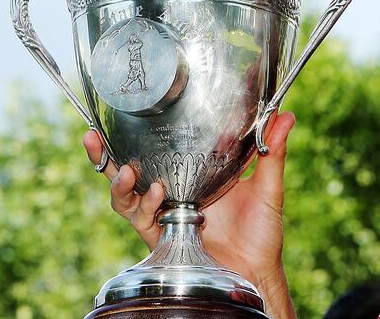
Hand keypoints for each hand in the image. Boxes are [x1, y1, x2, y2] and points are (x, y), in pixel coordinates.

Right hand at [82, 111, 296, 317]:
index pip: (161, 149)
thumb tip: (285, 115)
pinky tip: (156, 190)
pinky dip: (144, 205)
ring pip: (126, 196)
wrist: (257, 269)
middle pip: (131, 170)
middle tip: (93, 136)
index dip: (141, 133)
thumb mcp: (267, 184)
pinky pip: (142, 220)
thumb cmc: (263, 230)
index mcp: (195, 174)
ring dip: (119, 181)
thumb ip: (273, 149)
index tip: (131, 110)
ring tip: (126, 169)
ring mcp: (166, 214)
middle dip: (107, 155)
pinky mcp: (163, 236)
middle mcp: (175, 192)